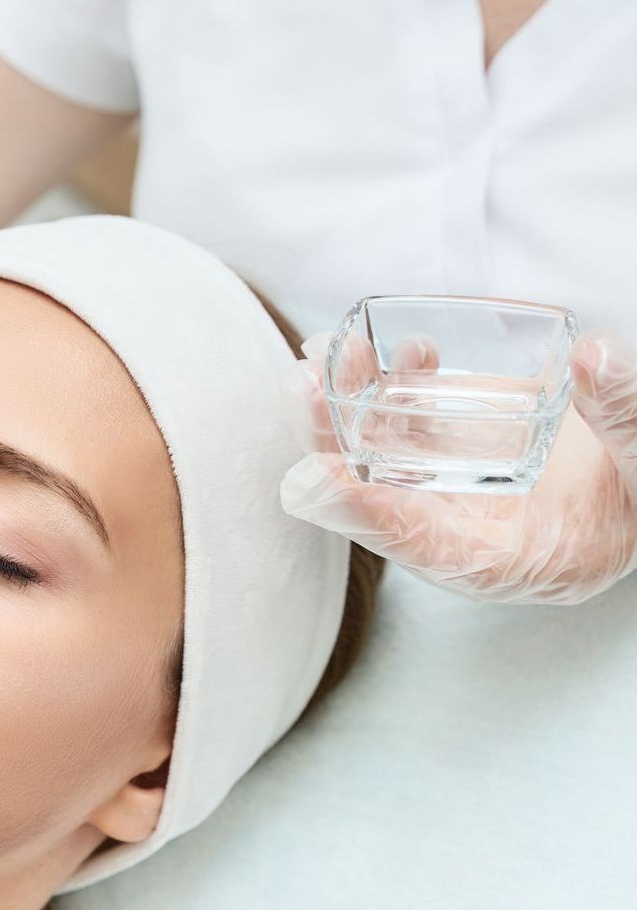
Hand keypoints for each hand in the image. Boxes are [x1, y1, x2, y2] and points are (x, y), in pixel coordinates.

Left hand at [279, 330, 636, 603]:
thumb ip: (625, 418)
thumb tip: (593, 356)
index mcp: (510, 560)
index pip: (421, 546)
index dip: (362, 514)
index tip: (311, 480)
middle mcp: (466, 531)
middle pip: (377, 497)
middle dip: (332, 444)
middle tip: (304, 385)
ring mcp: (457, 490)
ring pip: (383, 455)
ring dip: (349, 405)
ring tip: (330, 349)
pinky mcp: (462, 453)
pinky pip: (412, 427)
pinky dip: (397, 388)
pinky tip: (405, 350)